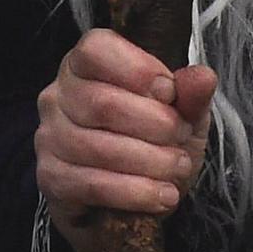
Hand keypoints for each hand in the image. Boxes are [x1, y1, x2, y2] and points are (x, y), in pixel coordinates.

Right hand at [36, 27, 216, 243]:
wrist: (128, 202)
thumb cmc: (151, 143)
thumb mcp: (181, 115)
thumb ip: (190, 94)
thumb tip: (203, 77)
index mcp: (84, 64)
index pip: (96, 49)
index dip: (137, 69)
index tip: (170, 93)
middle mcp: (58, 96)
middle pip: (102, 102)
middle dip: (154, 124)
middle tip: (182, 137)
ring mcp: (49, 138)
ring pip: (97, 147)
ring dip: (149, 161)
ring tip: (178, 168)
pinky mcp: (51, 178)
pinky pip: (91, 184)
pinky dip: (134, 192)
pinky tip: (161, 196)